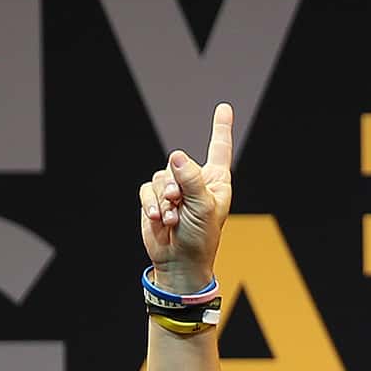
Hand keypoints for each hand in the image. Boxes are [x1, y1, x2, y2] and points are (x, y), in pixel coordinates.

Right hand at [137, 102, 234, 287]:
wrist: (179, 263)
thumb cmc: (200, 239)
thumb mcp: (202, 207)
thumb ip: (191, 180)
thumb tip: (177, 156)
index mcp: (215, 181)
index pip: (218, 148)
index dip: (220, 128)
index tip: (224, 107)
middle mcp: (194, 181)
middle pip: (178, 163)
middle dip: (175, 185)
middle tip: (178, 205)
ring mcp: (173, 190)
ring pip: (160, 177)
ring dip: (163, 200)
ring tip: (171, 219)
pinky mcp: (155, 199)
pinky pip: (147, 189)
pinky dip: (150, 204)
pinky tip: (157, 219)